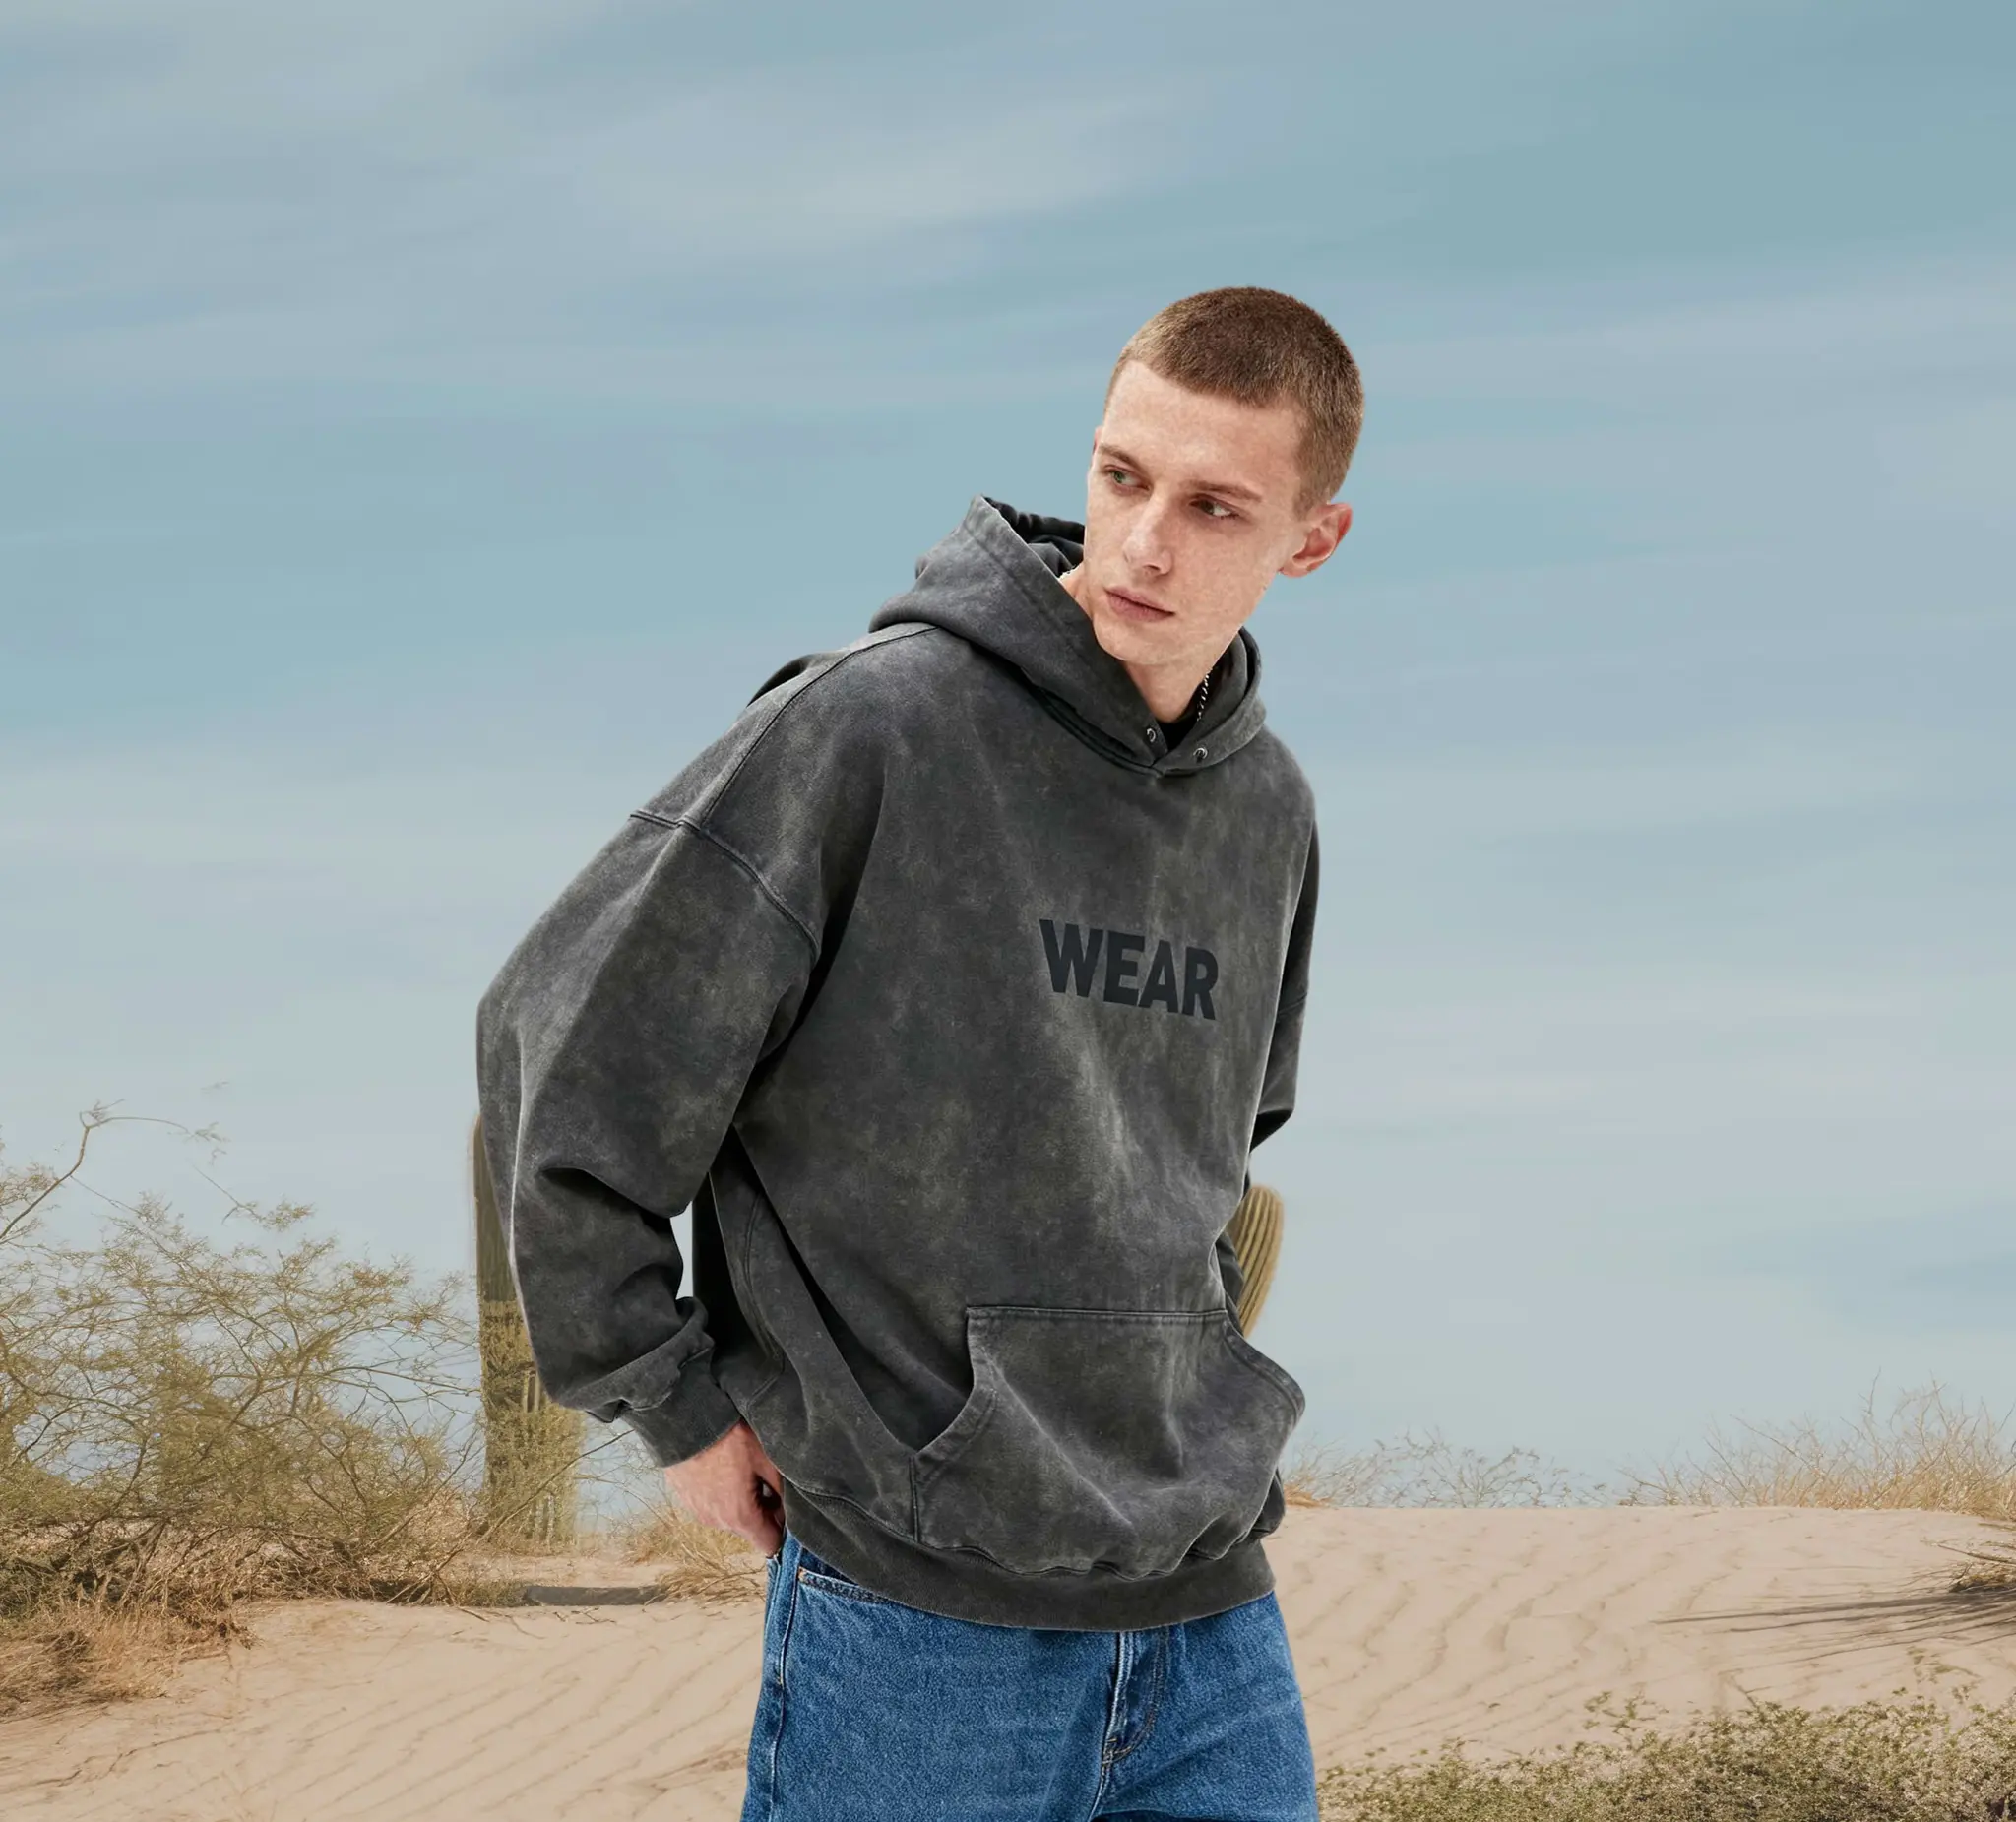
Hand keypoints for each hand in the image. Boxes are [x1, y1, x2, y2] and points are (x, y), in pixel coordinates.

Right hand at [664, 1419, 785, 1557]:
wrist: (685, 1423)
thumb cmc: (728, 1438)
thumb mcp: (765, 1458)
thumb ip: (781, 1490)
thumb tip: (786, 1508)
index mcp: (741, 1516)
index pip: (770, 1545)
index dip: (782, 1527)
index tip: (784, 1506)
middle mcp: (718, 1522)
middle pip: (750, 1530)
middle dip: (762, 1511)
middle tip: (764, 1479)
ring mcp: (700, 1513)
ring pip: (731, 1518)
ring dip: (741, 1502)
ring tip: (741, 1470)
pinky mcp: (687, 1501)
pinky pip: (713, 1507)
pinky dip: (722, 1495)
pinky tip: (723, 1469)